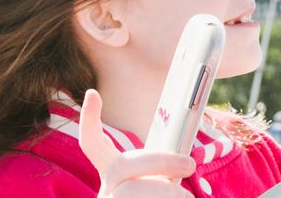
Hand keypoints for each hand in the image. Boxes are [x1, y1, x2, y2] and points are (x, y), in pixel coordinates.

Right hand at [78, 89, 195, 197]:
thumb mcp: (157, 186)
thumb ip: (163, 173)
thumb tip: (186, 162)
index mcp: (113, 177)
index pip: (93, 145)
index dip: (89, 120)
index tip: (92, 93)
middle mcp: (106, 191)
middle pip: (123, 167)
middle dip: (160, 161)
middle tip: (190, 164)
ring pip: (134, 192)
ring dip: (170, 194)